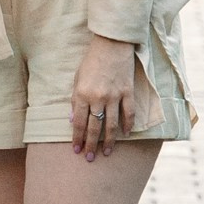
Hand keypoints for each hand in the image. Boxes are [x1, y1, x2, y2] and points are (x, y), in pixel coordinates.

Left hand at [69, 35, 137, 159]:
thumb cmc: (91, 62)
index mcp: (82, 94)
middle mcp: (98, 97)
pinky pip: (129, 113)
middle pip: (95, 127)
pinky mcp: (128, 92)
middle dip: (91, 145)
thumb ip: (75, 101)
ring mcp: (115, 96)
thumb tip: (74, 121)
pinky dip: (128, 125)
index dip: (78, 138)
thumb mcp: (77, 79)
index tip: (76, 150)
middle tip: (90, 158)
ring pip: (112, 124)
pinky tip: (126, 134)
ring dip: (109, 141)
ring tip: (106, 153)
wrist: (111, 45)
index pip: (79, 122)